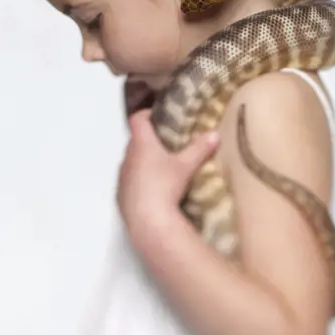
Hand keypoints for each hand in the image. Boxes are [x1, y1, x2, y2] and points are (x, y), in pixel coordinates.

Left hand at [116, 109, 219, 230]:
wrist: (148, 221)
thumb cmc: (165, 185)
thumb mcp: (186, 165)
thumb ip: (200, 148)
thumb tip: (214, 134)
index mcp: (141, 143)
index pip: (137, 119)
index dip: (146, 114)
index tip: (158, 116)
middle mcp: (127, 157)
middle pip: (135, 141)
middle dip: (150, 141)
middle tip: (168, 144)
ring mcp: (121, 177)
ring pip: (132, 162)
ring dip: (144, 162)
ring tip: (163, 169)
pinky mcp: (120, 196)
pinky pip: (130, 182)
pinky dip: (140, 181)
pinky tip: (154, 191)